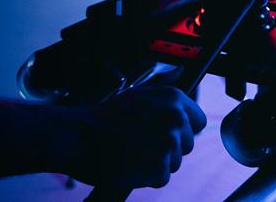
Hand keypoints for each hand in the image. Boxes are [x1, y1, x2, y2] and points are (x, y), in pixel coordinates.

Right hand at [62, 85, 206, 189]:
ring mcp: (168, 143)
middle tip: (140, 143)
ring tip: (131, 152)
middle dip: (167, 148)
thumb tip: (185, 109)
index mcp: (172, 98)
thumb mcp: (137, 96)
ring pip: (174, 162)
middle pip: (186, 144)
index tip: (165, 133)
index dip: (181, 130)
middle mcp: (175, 118)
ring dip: (155, 163)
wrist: (78, 135)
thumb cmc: (103, 118)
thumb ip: (164, 103)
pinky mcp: (159, 166)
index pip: (197, 121)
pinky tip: (129, 163)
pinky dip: (146, 176)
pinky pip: (161, 178)